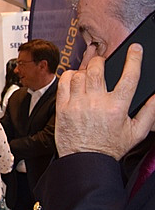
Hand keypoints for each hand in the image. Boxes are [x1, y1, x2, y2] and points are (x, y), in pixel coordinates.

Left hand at [55, 44, 154, 158]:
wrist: (85, 160)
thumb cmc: (110, 147)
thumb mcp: (137, 132)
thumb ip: (150, 112)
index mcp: (117, 108)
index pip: (129, 77)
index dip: (134, 60)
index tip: (135, 49)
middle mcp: (96, 103)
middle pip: (97, 69)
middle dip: (101, 61)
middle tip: (103, 61)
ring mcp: (78, 104)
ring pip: (79, 74)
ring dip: (85, 69)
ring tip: (89, 72)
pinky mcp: (63, 108)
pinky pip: (64, 83)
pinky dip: (69, 76)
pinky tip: (75, 78)